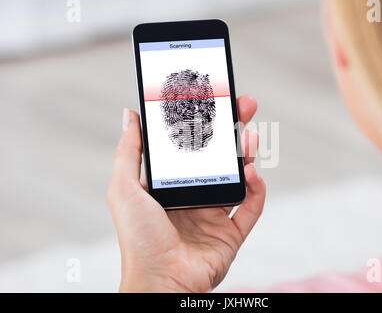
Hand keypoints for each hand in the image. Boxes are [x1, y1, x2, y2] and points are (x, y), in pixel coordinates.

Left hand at [106, 95, 265, 291]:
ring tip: (249, 139)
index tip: (213, 99)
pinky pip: (251, 208)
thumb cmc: (138, 237)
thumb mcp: (124, 187)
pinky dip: (257, 190)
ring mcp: (214, 215)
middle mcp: (194, 196)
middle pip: (219, 157)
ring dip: (247, 155)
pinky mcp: (231, 233)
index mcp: (171, 184)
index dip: (204, 122)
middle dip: (233, 129)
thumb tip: (130, 115)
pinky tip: (252, 174)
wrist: (160, 281)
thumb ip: (129, 151)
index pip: (192, 146)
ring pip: (238, 177)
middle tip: (245, 105)